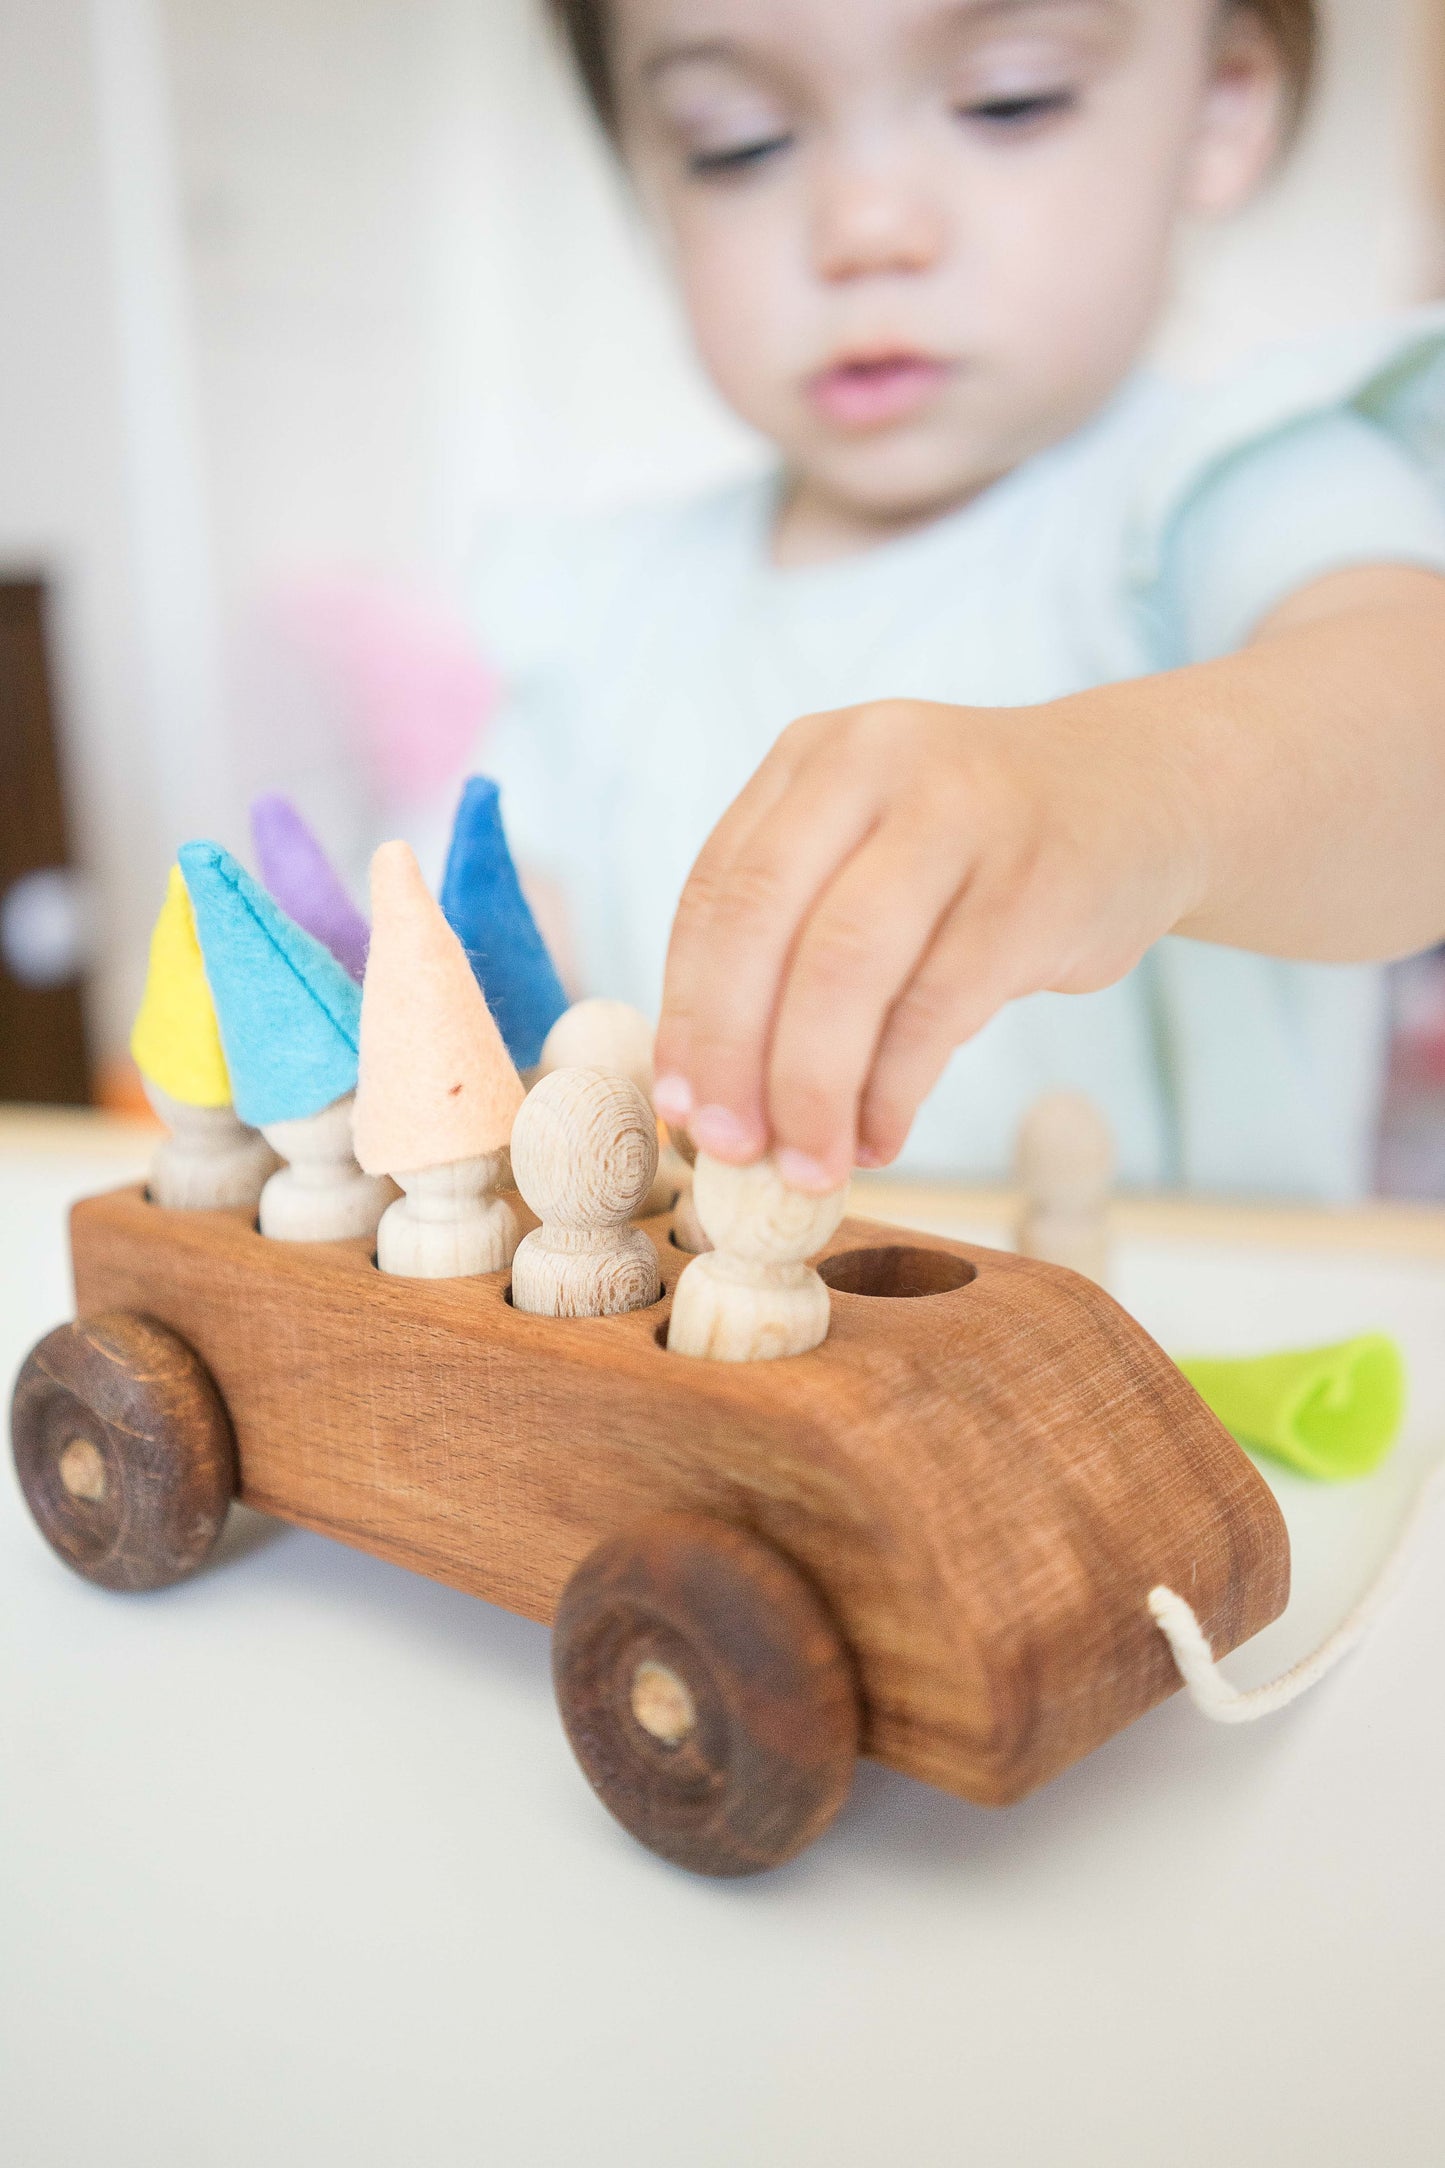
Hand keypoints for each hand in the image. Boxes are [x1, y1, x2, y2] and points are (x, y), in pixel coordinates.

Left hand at [652, 694, 1202, 1189]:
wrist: (1144, 794)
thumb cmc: (980, 849)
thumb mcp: (874, 841)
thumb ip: (795, 927)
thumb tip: (711, 1088)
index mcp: (815, 759)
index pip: (718, 893)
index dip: (687, 1009)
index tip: (678, 1102)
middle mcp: (876, 767)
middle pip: (765, 928)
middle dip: (734, 1055)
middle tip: (728, 1147)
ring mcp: (958, 819)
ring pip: (845, 972)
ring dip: (812, 1089)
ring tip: (807, 1165)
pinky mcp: (1031, 887)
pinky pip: (936, 1010)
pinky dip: (893, 1091)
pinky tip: (878, 1136)